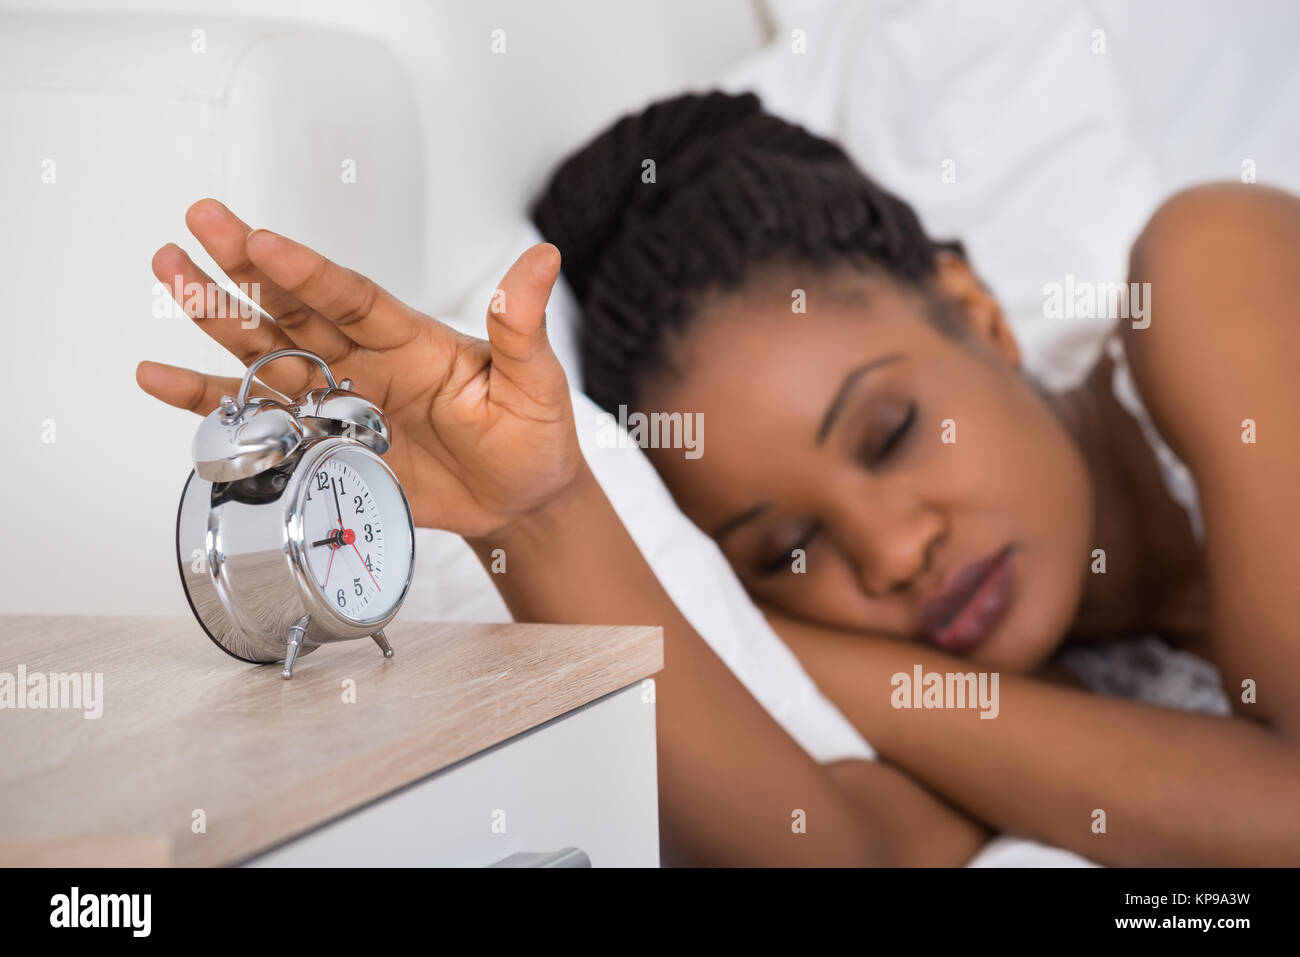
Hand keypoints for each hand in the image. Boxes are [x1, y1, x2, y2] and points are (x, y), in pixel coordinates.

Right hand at [137, 199, 581, 538]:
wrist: (518, 500)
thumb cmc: (532, 436)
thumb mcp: (535, 381)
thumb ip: (521, 326)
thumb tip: (541, 259)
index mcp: (411, 339)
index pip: (353, 298)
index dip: (309, 273)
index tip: (265, 241)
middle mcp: (363, 360)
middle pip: (295, 309)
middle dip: (246, 269)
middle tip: (198, 221)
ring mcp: (337, 401)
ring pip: (265, 353)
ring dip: (216, 316)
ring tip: (168, 273)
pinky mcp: (322, 446)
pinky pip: (258, 419)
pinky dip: (207, 402)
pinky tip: (159, 376)